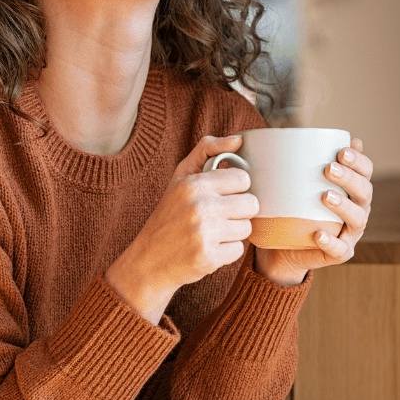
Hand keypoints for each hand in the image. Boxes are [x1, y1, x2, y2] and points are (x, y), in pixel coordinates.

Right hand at [105, 135, 258, 323]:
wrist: (148, 260)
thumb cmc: (168, 215)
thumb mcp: (180, 177)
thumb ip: (207, 150)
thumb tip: (239, 139)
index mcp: (194, 184)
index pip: (243, 179)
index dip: (235, 188)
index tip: (221, 195)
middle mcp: (199, 206)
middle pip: (251, 204)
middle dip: (238, 211)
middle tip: (218, 216)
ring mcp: (204, 233)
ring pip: (247, 228)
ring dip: (233, 232)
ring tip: (211, 233)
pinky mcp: (209, 258)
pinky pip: (238, 250)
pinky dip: (226, 252)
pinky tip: (208, 248)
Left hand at [254, 137, 373, 285]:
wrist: (283, 245)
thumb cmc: (291, 206)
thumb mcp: (292, 182)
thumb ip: (294, 160)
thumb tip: (283, 131)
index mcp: (351, 188)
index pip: (364, 170)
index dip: (358, 160)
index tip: (341, 150)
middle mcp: (357, 208)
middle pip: (364, 191)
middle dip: (350, 178)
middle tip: (328, 169)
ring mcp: (350, 232)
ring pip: (357, 219)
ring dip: (344, 206)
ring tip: (325, 196)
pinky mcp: (339, 252)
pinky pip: (340, 249)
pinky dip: (331, 242)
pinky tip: (318, 234)